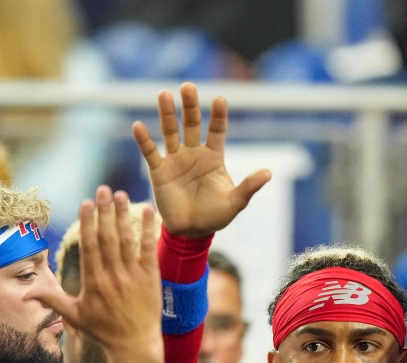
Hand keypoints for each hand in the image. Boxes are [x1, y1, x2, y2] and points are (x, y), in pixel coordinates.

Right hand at [29, 187, 161, 353]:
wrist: (134, 345)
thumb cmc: (102, 330)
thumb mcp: (74, 315)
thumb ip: (51, 298)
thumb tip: (24, 292)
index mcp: (93, 282)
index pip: (89, 246)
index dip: (88, 223)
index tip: (86, 203)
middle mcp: (112, 276)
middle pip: (107, 238)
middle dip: (104, 212)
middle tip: (103, 189)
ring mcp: (133, 276)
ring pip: (127, 240)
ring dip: (124, 216)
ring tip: (121, 195)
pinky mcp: (150, 278)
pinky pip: (149, 249)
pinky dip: (148, 230)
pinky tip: (148, 211)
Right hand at [132, 83, 271, 237]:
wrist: (192, 231)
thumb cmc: (216, 216)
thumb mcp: (235, 202)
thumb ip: (249, 186)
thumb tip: (268, 173)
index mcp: (213, 157)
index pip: (216, 130)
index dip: (218, 116)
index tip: (219, 99)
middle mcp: (194, 153)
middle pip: (191, 124)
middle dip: (190, 106)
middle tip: (188, 86)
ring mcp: (175, 160)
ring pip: (170, 132)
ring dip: (167, 114)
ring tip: (164, 94)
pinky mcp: (159, 171)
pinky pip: (150, 152)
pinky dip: (143, 140)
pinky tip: (137, 126)